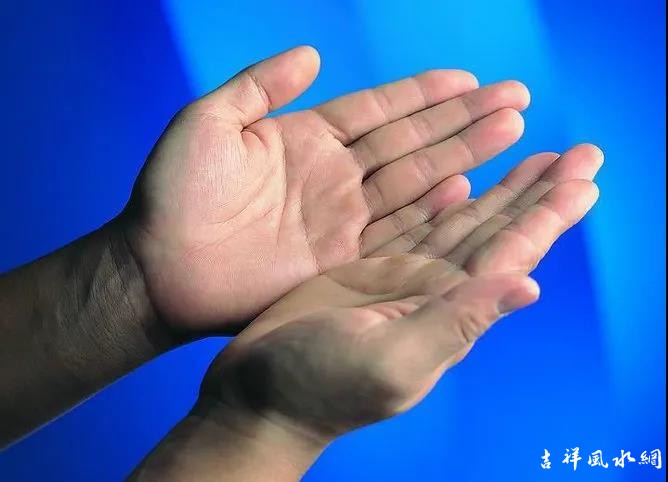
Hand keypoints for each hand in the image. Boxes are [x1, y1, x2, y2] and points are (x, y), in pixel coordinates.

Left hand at [122, 45, 529, 332]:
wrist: (159, 269)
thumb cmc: (172, 194)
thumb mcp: (209, 123)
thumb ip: (259, 86)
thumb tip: (312, 55)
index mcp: (307, 138)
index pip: (380, 109)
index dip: (425, 94)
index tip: (470, 80)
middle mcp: (335, 176)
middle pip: (411, 142)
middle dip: (462, 121)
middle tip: (515, 99)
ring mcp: (341, 218)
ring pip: (415, 182)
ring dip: (462, 157)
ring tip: (510, 132)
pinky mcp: (340, 260)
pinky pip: (396, 230)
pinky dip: (432, 210)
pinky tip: (467, 187)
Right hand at [197, 144, 600, 440]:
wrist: (260, 395)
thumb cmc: (321, 386)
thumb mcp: (394, 358)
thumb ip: (456, 322)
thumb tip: (529, 286)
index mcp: (448, 310)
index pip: (511, 253)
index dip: (549, 215)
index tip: (585, 177)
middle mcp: (432, 290)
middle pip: (496, 230)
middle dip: (537, 192)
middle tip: (580, 153)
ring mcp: (399, 277)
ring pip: (459, 221)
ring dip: (498, 190)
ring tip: (534, 157)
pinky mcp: (365, 267)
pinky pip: (412, 225)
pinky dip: (440, 201)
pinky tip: (461, 181)